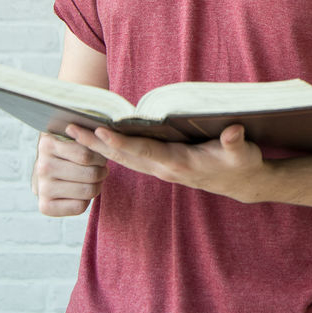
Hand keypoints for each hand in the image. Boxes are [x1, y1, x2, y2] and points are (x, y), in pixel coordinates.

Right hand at [33, 131, 108, 216]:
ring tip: (93, 180)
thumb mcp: (72, 136)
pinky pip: (79, 206)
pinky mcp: (45, 207)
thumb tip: (101, 132)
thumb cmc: (66, 151)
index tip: (99, 156)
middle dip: (102, 172)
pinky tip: (81, 192)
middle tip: (100, 169)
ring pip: (88, 190)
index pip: (87, 155)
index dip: (100, 157)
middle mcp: (42, 167)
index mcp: (47, 145)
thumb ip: (84, 133)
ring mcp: (42, 188)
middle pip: (91, 174)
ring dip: (97, 186)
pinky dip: (86, 201)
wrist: (46, 172)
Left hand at [67, 124, 268, 202]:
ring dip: (97, 146)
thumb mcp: (243, 154)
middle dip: (95, 143)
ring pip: (121, 158)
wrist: (241, 183)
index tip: (99, 130)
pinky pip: (129, 157)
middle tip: (69, 128)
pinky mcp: (160, 165)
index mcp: (178, 163)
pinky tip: (97, 139)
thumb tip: (233, 131)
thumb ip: (236, 143)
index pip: (143, 151)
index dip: (121, 142)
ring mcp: (160, 169)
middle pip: (122, 156)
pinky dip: (110, 148)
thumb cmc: (242, 164)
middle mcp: (163, 168)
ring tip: (73, 131)